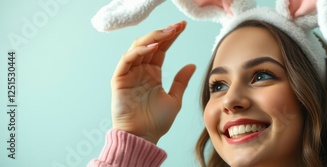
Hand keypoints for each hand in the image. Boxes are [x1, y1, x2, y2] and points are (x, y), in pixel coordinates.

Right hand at [110, 21, 195, 143]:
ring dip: (152, 38)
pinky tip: (152, 46)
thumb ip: (181, 81)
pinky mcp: (119, 79)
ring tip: (167, 33)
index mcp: (153, 74)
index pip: (161, 49)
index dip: (170, 37)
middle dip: (163, 33)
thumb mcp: (175, 99)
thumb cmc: (156, 122)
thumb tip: (192, 65)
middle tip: (177, 26)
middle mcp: (140, 71)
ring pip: (137, 48)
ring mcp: (129, 74)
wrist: (143, 137)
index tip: (182, 27)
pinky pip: (127, 60)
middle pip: (150, 44)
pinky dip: (138, 51)